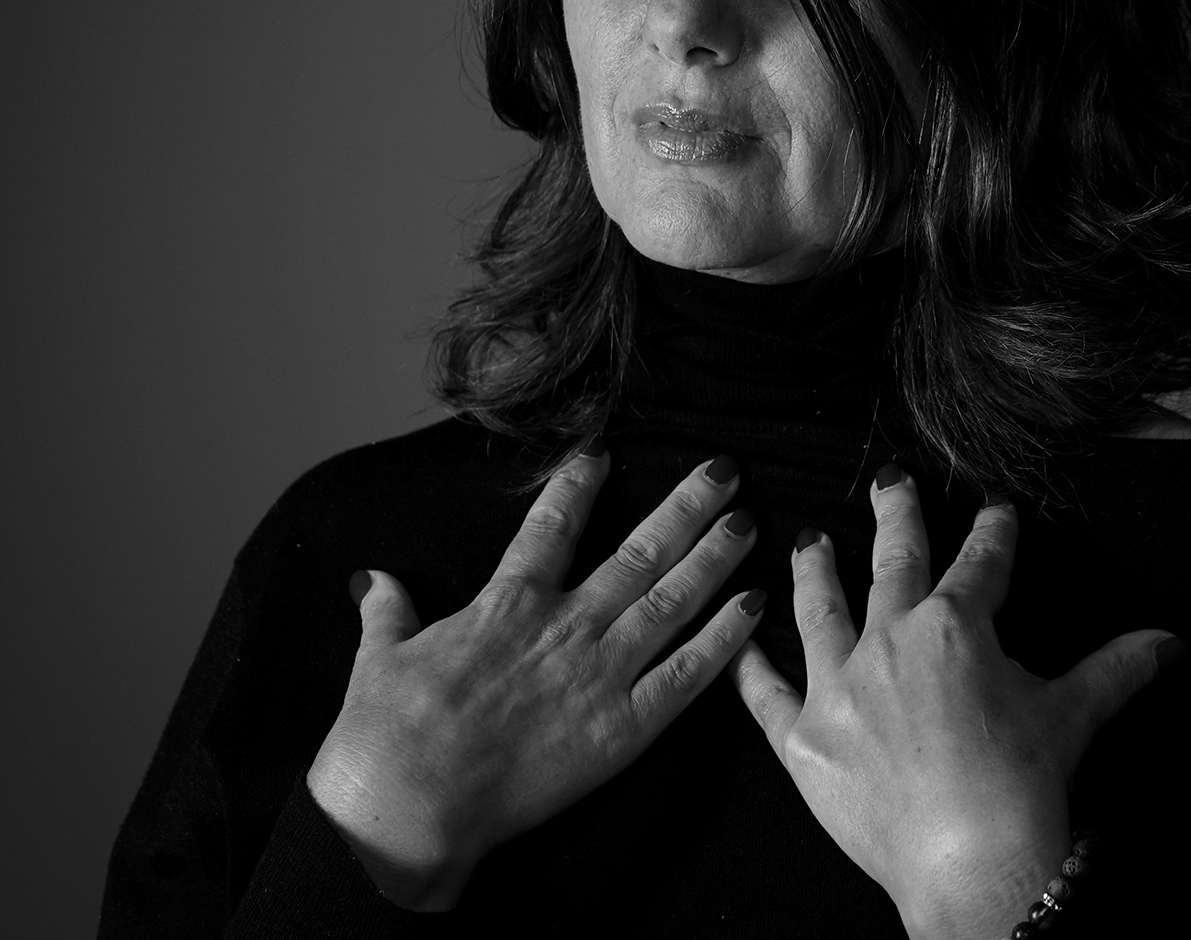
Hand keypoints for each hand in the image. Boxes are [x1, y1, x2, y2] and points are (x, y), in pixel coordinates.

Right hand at [306, 442, 763, 909]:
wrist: (407, 808)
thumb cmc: (384, 736)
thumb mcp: (379, 658)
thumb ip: (388, 612)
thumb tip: (369, 579)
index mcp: (506, 605)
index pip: (551, 528)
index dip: (579, 486)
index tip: (605, 452)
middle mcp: (565, 627)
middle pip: (640, 552)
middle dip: (686, 507)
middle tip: (725, 472)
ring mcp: (599, 675)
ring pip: (672, 600)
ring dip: (714, 559)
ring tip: (747, 522)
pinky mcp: (621, 729)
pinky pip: (686, 676)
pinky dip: (723, 640)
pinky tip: (751, 608)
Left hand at [729, 464, 1177, 939]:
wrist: (969, 864)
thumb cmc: (1022, 786)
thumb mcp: (1074, 713)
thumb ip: (1118, 667)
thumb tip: (1173, 642)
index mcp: (956, 626)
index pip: (980, 564)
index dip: (991, 533)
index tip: (993, 510)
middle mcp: (888, 642)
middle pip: (891, 563)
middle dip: (895, 517)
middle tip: (889, 482)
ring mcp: (838, 688)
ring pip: (818, 611)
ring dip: (814, 570)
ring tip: (809, 541)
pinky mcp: (803, 740)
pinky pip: (765, 696)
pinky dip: (750, 667)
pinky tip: (739, 641)